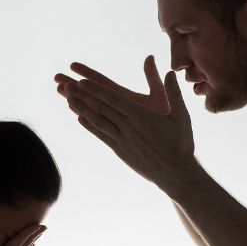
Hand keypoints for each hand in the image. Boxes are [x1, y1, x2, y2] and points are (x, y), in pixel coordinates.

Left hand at [56, 56, 196, 189]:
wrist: (175, 174)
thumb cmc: (181, 144)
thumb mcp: (181, 116)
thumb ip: (174, 93)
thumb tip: (171, 72)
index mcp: (140, 116)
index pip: (113, 99)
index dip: (95, 89)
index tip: (81, 81)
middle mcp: (128, 127)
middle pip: (100, 108)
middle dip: (82, 95)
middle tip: (65, 84)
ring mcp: (122, 140)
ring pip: (97, 121)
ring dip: (81, 109)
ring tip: (67, 98)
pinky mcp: (120, 151)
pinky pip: (102, 135)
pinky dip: (90, 126)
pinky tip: (80, 119)